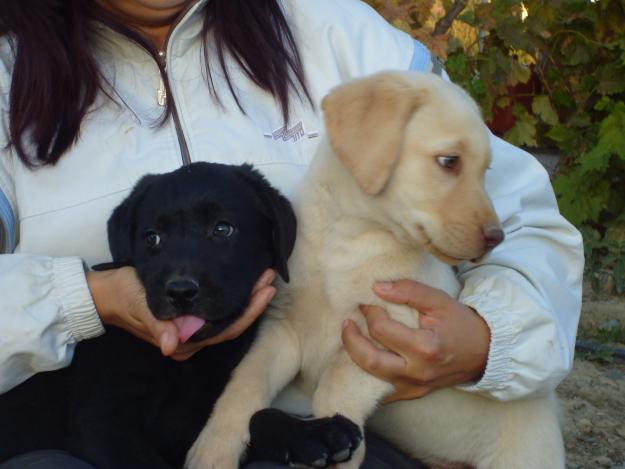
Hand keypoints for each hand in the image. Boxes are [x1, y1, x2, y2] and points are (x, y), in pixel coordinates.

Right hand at [87, 267, 275, 358]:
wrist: (105, 294)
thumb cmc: (123, 296)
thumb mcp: (140, 305)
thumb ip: (158, 325)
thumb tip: (171, 346)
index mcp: (182, 342)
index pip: (225, 330)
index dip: (248, 311)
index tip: (265, 289)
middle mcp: (191, 340)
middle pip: (232, 324)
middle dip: (254, 302)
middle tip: (271, 276)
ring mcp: (191, 330)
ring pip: (228, 317)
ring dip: (247, 298)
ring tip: (264, 276)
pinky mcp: (189, 318)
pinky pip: (218, 311)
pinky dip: (233, 297)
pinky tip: (245, 282)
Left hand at [341, 280, 489, 401]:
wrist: (484, 352)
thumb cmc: (460, 323)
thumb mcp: (439, 300)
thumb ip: (408, 291)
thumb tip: (376, 287)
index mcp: (425, 347)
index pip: (382, 330)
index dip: (370, 313)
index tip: (367, 302)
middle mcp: (417, 372)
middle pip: (369, 359)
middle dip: (350, 339)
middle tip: (346, 322)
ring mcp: (414, 386)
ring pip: (371, 376)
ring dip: (355, 355)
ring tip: (350, 336)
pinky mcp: (412, 393)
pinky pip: (381, 390)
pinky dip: (367, 374)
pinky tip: (362, 358)